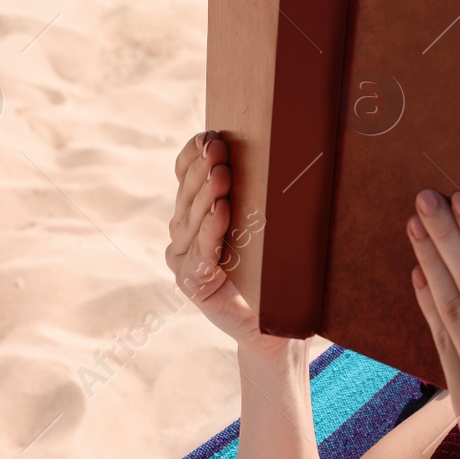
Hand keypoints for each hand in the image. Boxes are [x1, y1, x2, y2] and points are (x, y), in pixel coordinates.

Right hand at [165, 131, 269, 347]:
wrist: (273, 324)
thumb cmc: (272, 271)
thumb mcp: (263, 226)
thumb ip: (254, 195)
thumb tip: (276, 147)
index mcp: (194, 217)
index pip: (184, 178)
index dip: (192, 156)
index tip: (207, 134)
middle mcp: (183, 237)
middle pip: (188, 196)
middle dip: (202, 169)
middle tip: (218, 147)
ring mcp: (183, 261)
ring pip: (192, 221)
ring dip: (208, 195)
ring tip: (222, 174)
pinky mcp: (192, 283)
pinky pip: (203, 252)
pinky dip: (212, 231)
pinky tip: (222, 211)